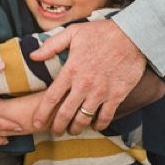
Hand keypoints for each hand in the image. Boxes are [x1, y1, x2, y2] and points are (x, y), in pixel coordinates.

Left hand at [28, 20, 146, 134]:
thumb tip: (33, 55)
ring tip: (73, 131)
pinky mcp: (116, 95)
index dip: (42, 113)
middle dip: (58, 126)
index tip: (37, 123)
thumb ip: (51, 45)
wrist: (132, 36)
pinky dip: (99, 125)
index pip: (51, 98)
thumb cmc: (101, 33)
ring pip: (84, 119)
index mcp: (71, 70)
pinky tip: (95, 126)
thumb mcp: (73, 33)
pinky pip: (105, 117)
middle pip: (65, 113)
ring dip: (76, 128)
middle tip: (55, 132)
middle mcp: (84, 84)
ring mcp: (101, 92)